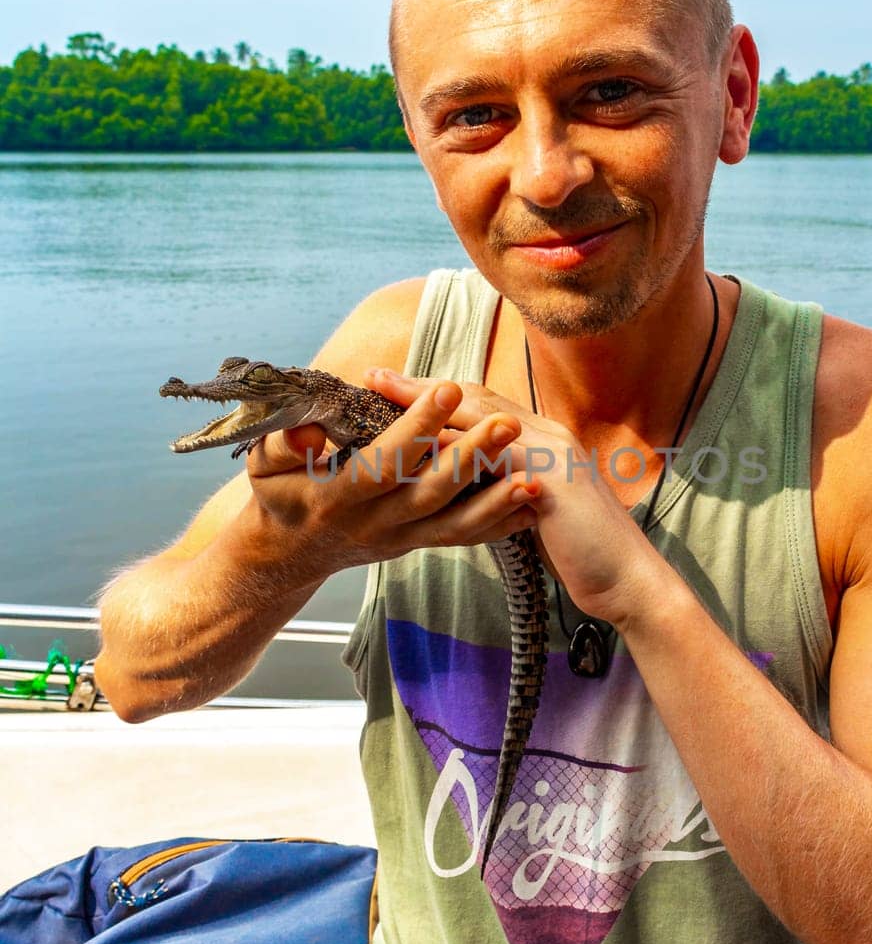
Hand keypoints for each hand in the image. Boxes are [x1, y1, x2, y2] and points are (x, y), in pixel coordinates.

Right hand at [238, 379, 540, 580]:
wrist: (288, 554)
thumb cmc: (278, 495)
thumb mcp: (264, 466)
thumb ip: (282, 443)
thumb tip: (309, 432)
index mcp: (337, 497)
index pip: (382, 462)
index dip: (415, 428)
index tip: (446, 389)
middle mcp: (374, 523)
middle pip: (429, 493)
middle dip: (470, 458)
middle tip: (507, 424)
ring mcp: (400, 539)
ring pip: (453, 522)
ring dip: (495, 499)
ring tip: (535, 475)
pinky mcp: (417, 544)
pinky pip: (462, 538)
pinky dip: (498, 523)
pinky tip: (531, 503)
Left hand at [363, 368, 664, 627]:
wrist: (630, 580)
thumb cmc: (584, 553)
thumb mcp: (540, 510)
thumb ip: (511, 488)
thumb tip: (475, 486)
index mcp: (545, 440)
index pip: (484, 404)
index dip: (439, 395)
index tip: (394, 388)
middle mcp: (548, 435)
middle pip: (475, 397)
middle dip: (423, 386)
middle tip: (373, 376)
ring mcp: (553, 452)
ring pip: (481, 414)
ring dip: (428, 403)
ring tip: (383, 395)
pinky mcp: (552, 479)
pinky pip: (494, 452)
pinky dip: (453, 443)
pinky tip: (416, 442)